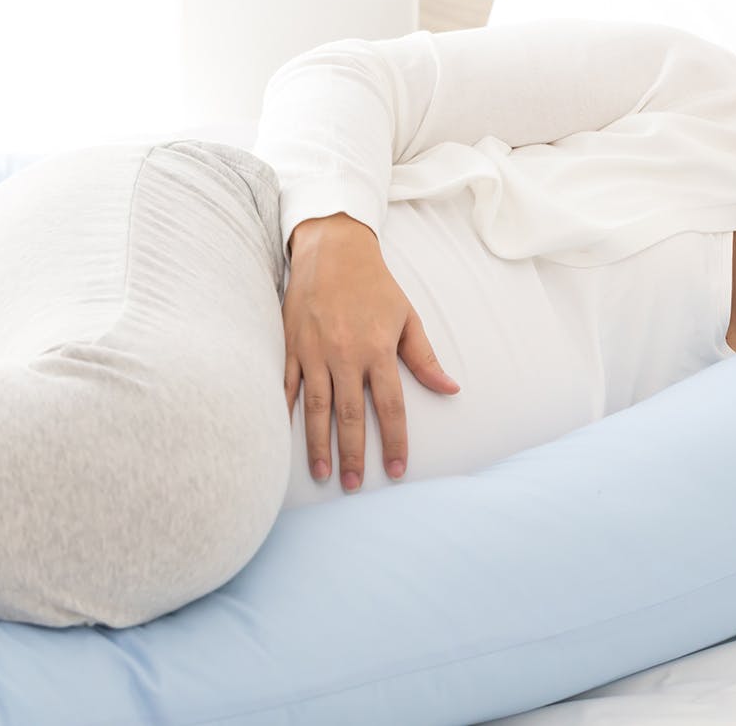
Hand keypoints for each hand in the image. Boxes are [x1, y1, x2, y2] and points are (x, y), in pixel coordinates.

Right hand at [282, 214, 459, 491]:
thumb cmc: (375, 285)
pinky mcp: (291, 346)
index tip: (396, 470)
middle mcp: (345, 355)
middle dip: (353, 453)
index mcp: (378, 350)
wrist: (332, 250)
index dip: (395, 441)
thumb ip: (424, 358)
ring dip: (319, 444)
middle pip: (351, 415)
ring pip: (315, 407)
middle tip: (353, 485)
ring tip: (323, 473)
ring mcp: (314, 352)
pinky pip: (287, 386)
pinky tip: (285, 439)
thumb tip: (451, 389)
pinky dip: (285, 413)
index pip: (390, 406)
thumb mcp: (407, 317)